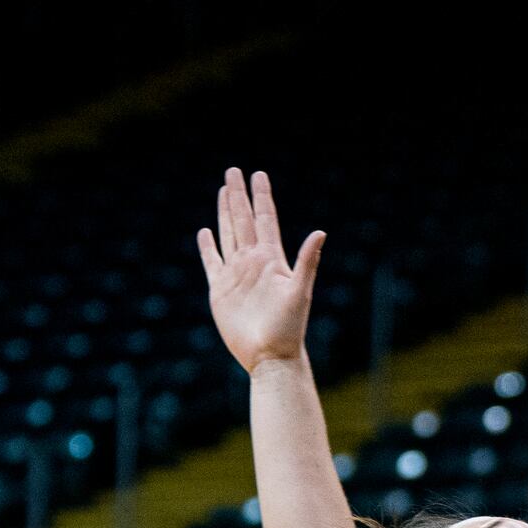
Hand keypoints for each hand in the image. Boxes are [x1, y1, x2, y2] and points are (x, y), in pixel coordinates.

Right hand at [197, 166, 325, 374]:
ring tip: (223, 191)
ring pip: (229, 235)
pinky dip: (209, 247)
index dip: (262, 197)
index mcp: (272, 259)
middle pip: (243, 220)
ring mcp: (237, 274)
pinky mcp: (221, 290)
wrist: (271, 356)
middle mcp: (254, 262)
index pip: (265, 219)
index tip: (258, 174)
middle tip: (233, 171)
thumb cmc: (290, 328)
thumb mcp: (300, 291)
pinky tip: (206, 232)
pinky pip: (213, 261)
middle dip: (238, 195)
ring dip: (225, 213)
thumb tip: (320, 232)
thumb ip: (308, 261)